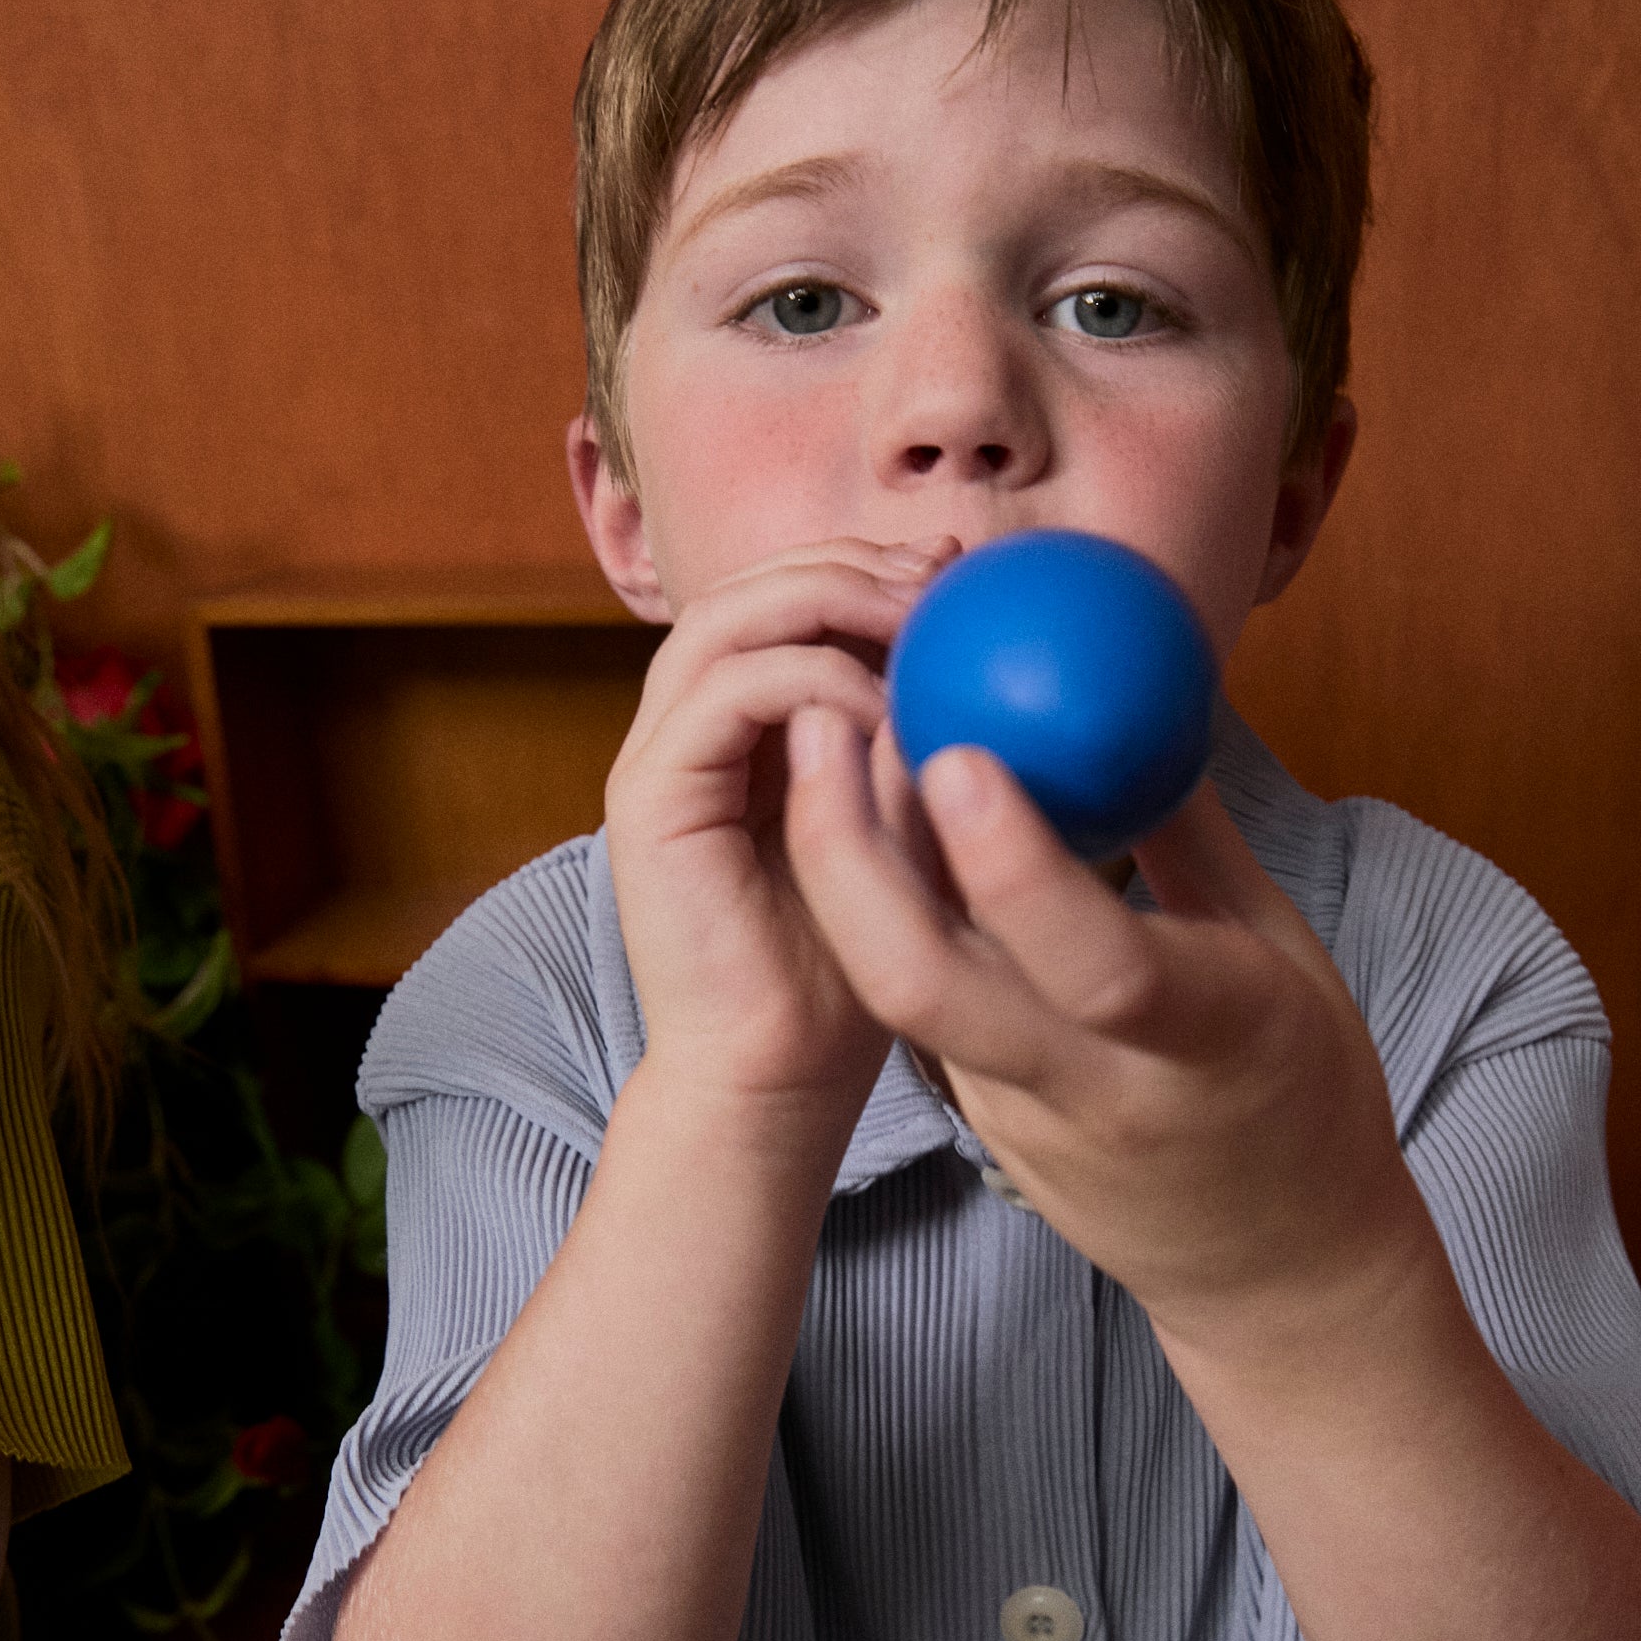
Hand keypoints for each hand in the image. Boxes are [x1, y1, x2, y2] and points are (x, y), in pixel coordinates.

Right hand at [602, 538, 956, 1145]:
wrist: (777, 1079)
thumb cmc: (854, 974)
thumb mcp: (911, 833)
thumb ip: (921, 745)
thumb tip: (990, 658)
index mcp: (740, 731)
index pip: (785, 601)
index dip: (867, 565)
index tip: (962, 572)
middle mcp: (686, 732)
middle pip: (748, 587)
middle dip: (849, 560)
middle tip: (943, 573)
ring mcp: (658, 760)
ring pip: (724, 618)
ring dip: (828, 599)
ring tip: (918, 618)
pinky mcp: (649, 799)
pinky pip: (727, 693)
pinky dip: (809, 679)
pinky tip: (885, 708)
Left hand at [781, 709, 1426, 1346]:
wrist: (1277, 1272)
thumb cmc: (1306, 1092)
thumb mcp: (1283, 952)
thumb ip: (1198, 834)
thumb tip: (1136, 699)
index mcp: (1206, 1041)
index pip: (1094, 966)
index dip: (1014, 867)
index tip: (959, 755)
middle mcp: (1095, 1089)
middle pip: (926, 986)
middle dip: (849, 854)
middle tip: (823, 722)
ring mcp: (1023, 1119)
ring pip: (902, 990)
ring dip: (848, 866)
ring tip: (828, 743)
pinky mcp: (983, 1128)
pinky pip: (920, 1008)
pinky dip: (885, 913)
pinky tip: (864, 825)